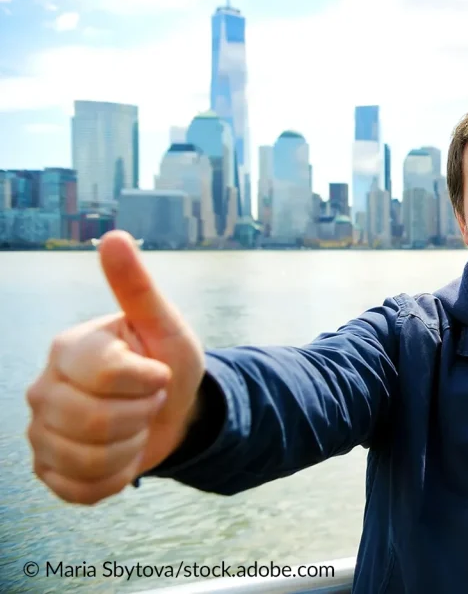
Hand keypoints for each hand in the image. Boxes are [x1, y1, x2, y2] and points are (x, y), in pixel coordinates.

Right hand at [25, 230, 205, 503]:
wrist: (170, 410)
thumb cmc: (166, 361)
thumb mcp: (164, 324)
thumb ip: (137, 287)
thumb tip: (113, 236)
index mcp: (68, 348)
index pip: (107, 376)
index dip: (149, 381)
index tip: (158, 373)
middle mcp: (43, 389)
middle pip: (94, 422)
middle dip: (141, 414)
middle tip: (148, 400)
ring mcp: (40, 432)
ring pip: (88, 459)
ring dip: (131, 447)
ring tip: (136, 425)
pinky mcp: (48, 469)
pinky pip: (82, 489)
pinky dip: (116, 478)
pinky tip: (122, 454)